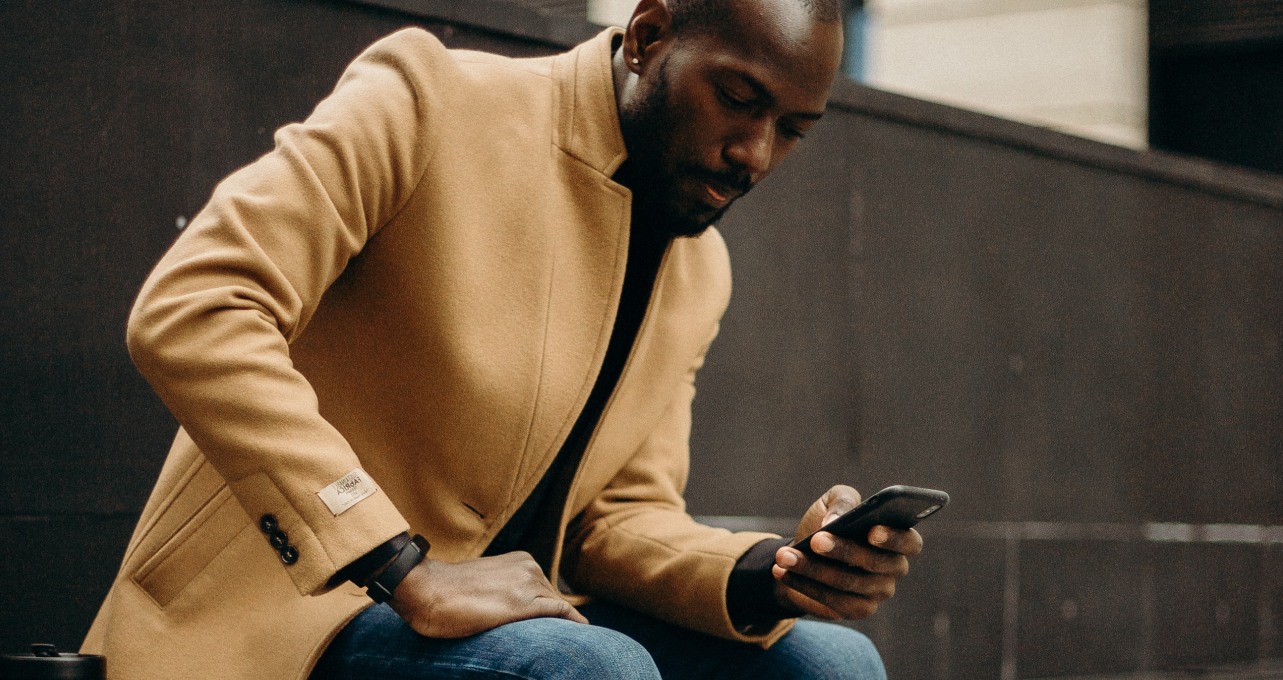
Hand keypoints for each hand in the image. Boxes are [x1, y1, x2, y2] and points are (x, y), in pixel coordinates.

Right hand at [388, 550, 588, 637]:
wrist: (425, 590)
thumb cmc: (447, 590)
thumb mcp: (484, 580)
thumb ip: (504, 587)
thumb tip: (507, 603)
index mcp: (521, 561)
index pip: (546, 589)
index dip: (553, 608)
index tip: (561, 623)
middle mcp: (528, 568)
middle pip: (554, 598)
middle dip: (559, 617)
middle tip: (567, 637)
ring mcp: (526, 585)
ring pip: (558, 607)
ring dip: (563, 623)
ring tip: (571, 640)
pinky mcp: (521, 605)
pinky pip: (558, 612)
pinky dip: (571, 621)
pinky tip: (582, 629)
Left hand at [771, 485, 922, 619]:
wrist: (804, 551)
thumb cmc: (827, 522)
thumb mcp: (833, 500)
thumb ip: (842, 501)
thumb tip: (836, 521)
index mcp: (897, 538)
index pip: (910, 542)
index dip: (894, 538)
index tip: (871, 530)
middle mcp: (894, 567)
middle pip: (874, 562)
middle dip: (842, 550)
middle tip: (815, 540)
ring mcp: (878, 592)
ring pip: (848, 582)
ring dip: (812, 569)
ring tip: (784, 555)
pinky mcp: (858, 610)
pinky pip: (832, 601)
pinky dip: (804, 584)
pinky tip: (783, 571)